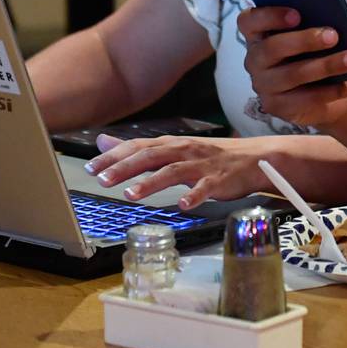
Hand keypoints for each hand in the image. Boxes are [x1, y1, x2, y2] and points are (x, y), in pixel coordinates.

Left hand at [84, 133, 271, 209]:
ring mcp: (202, 164)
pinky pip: (206, 187)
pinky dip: (194, 195)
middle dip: (126, 168)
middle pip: (151, 156)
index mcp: (172, 144)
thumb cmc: (211, 157)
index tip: (91, 168)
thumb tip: (104, 142)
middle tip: (103, 180)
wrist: (255, 158)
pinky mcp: (220, 179)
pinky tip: (183, 205)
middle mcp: (184, 150)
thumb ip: (139, 149)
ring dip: (151, 182)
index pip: (138, 147)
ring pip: (173, 171)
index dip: (114, 157)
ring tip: (131, 195)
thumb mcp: (174, 149)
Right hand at [239, 6, 346, 127]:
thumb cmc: (317, 50)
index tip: (297, 14)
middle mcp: (255, 59)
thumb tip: (330, 19)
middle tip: (333, 35)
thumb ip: (313, 23)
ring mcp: (263, 84)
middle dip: (305, 40)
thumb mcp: (313, 33)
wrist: (326, 87)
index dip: (269, 16)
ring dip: (326, 65)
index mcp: (258, 33)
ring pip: (292, 74)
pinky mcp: (276, 106)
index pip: (249, 21)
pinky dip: (329, 91)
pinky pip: (303, 99)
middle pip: (272, 48)